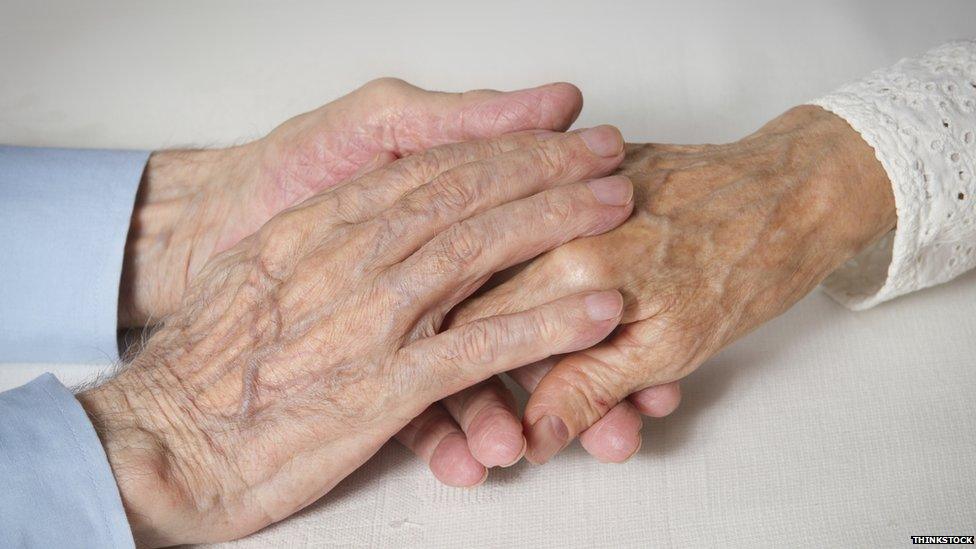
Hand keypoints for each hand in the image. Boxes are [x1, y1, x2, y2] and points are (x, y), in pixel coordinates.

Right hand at [77, 125, 633, 545]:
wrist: (161, 441)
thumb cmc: (204, 366)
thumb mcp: (258, 277)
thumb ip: (320, 244)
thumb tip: (367, 223)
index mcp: (320, 228)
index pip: (425, 171)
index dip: (497, 148)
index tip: (549, 137)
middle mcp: (348, 258)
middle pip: (464, 195)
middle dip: (544, 168)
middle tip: (606, 152)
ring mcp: (368, 319)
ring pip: (479, 251)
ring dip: (558, 225)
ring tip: (619, 208)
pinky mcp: (382, 386)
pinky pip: (478, 348)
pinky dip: (544, 326)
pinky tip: (596, 312)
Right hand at [433, 105, 896, 465]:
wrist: (796, 194)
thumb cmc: (747, 267)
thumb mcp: (670, 349)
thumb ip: (590, 389)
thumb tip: (536, 433)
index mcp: (572, 265)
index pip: (481, 327)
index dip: (480, 378)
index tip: (492, 413)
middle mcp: (558, 218)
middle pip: (494, 300)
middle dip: (520, 362)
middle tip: (553, 401)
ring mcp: (570, 186)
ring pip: (521, 270)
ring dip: (553, 330)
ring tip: (623, 376)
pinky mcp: (585, 172)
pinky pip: (552, 233)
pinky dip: (569, 283)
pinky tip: (615, 321)